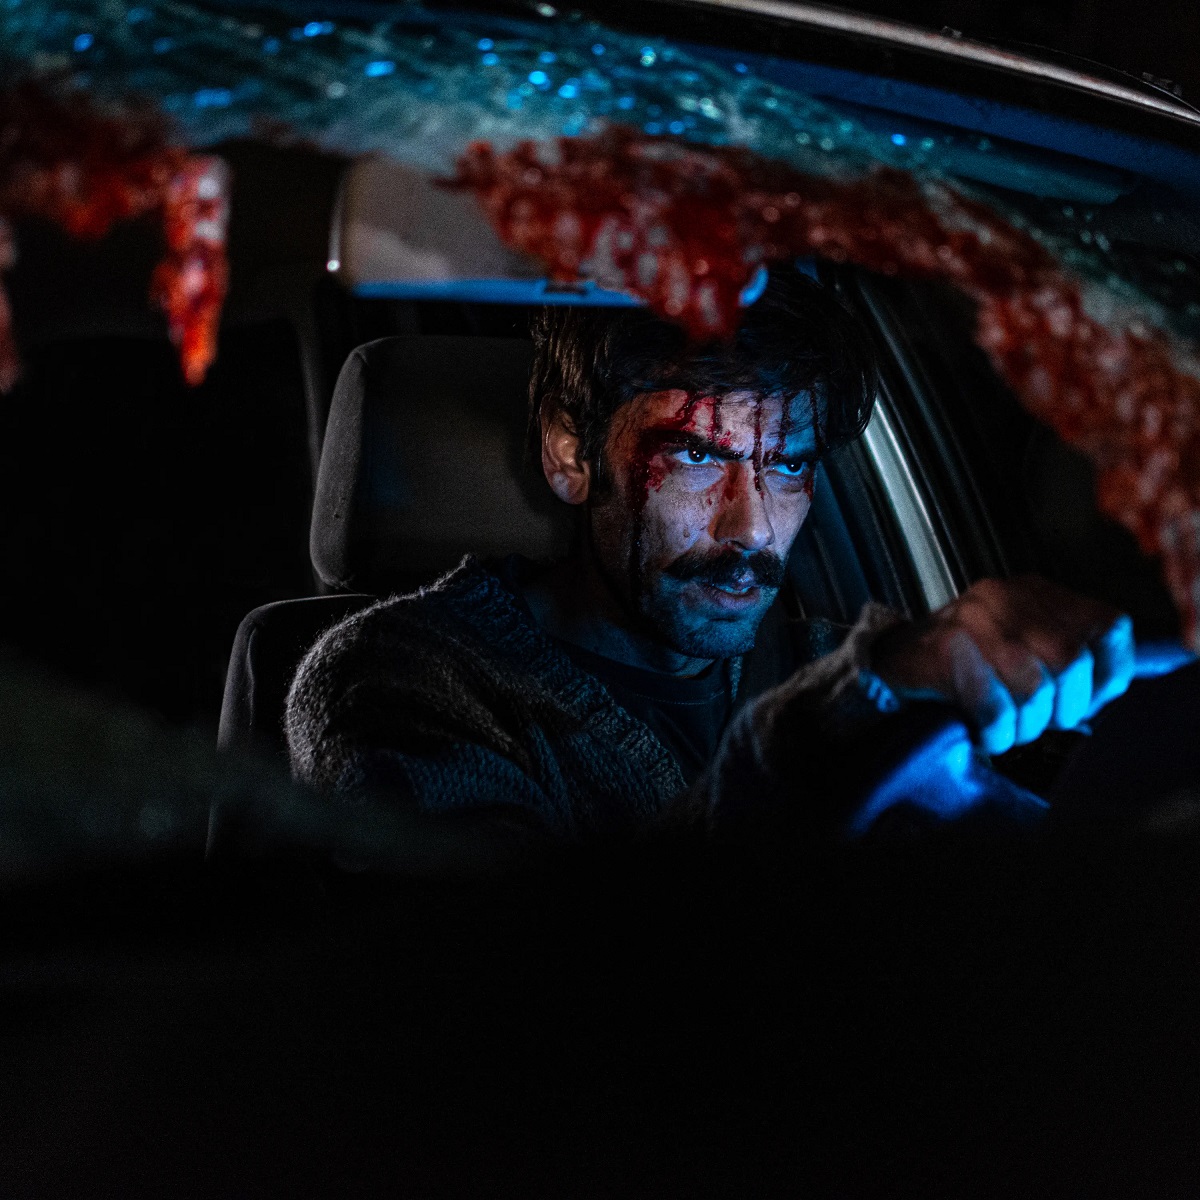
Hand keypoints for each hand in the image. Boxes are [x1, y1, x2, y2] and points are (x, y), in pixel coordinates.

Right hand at [870, 576, 1134, 754]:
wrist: (885, 670)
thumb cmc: (963, 669)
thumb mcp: (1024, 647)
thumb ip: (1079, 651)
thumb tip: (1170, 661)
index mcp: (1033, 591)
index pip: (1106, 626)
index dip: (1107, 676)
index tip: (1083, 702)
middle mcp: (1004, 596)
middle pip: (1070, 663)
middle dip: (1059, 710)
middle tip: (1032, 723)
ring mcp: (970, 620)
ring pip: (1032, 688)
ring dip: (1021, 726)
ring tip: (1002, 728)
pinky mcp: (941, 651)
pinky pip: (992, 706)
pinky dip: (991, 731)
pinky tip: (978, 730)